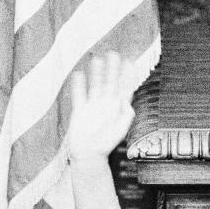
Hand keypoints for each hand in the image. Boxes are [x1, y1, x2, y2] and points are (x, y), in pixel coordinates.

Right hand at [66, 50, 138, 166]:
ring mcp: (92, 107)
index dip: (128, 76)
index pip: (124, 88)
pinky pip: (79, 95)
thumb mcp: (121, 130)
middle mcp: (106, 105)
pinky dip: (79, 85)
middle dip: (112, 69)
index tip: (130, 62)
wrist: (89, 155)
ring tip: (97, 59)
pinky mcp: (80, 111)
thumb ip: (126, 115)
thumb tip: (126, 101)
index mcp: (118, 109)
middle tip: (113, 54)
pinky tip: (79, 74)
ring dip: (96, 73)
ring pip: (95, 85)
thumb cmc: (106, 144)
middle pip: (110, 83)